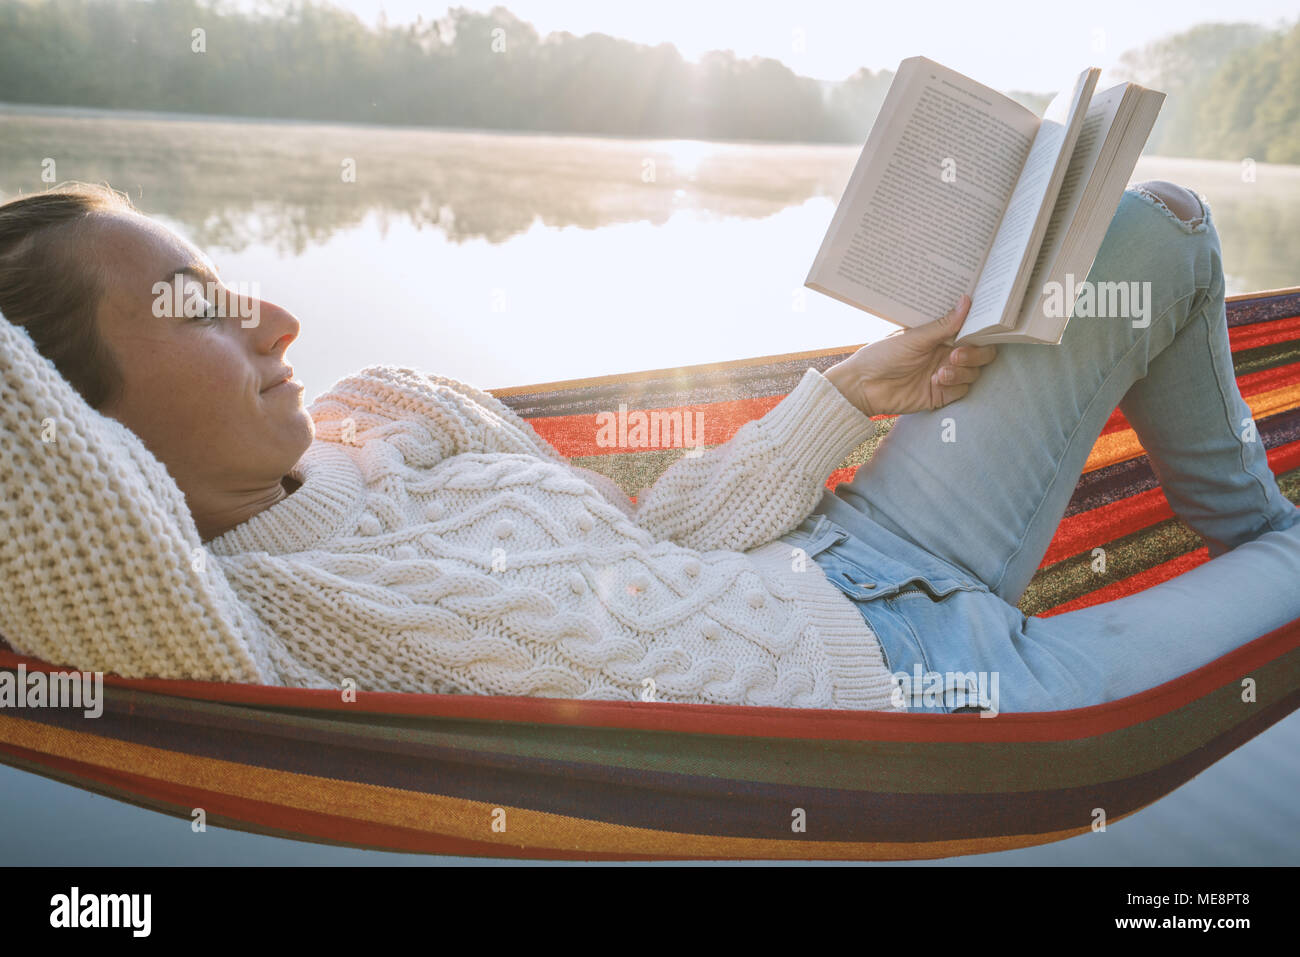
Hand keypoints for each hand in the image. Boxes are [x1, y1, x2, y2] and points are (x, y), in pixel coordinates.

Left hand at [823, 295, 997, 416]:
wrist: (863, 386)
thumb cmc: (882, 355)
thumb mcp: (914, 338)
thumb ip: (943, 325)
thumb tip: (966, 300)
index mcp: (940, 337)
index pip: (971, 332)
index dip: (981, 331)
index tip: (983, 329)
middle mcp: (945, 354)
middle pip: (980, 354)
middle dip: (975, 355)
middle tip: (955, 355)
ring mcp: (944, 375)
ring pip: (973, 373)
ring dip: (961, 372)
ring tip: (940, 372)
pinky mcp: (940, 395)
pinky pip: (961, 391)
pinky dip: (954, 386)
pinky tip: (935, 382)